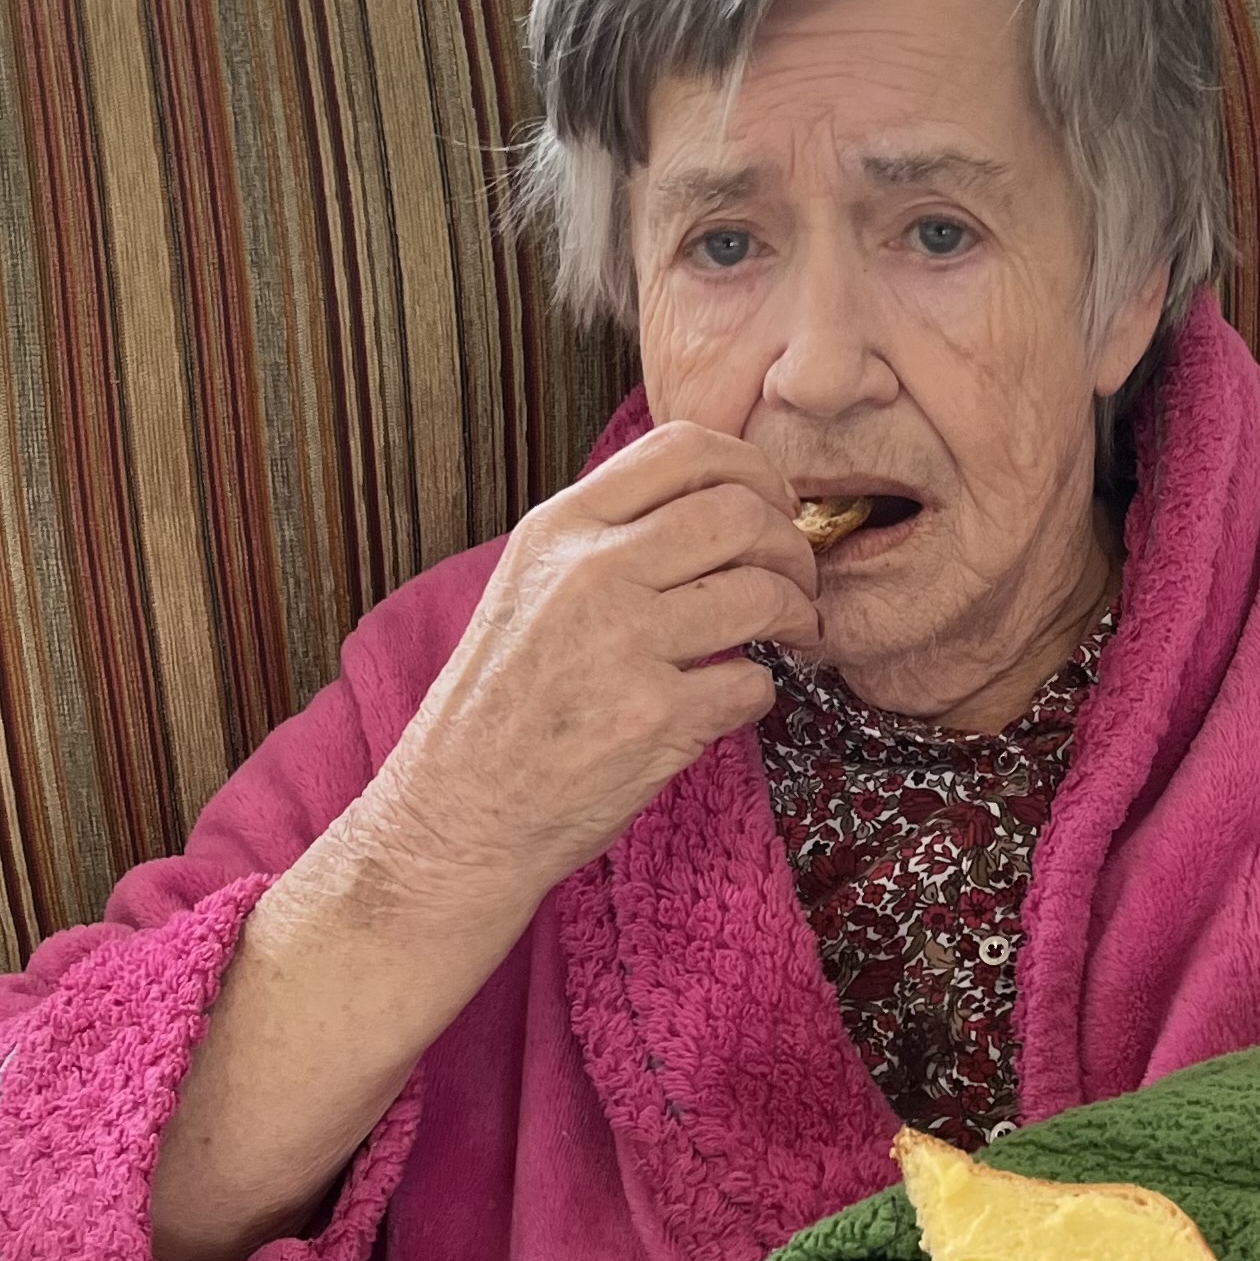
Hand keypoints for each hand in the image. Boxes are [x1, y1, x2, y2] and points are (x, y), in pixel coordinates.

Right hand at [356, 421, 820, 910]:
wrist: (462, 810)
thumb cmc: (502, 705)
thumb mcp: (530, 587)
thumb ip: (606, 540)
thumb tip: (709, 505)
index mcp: (561, 530)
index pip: (683, 449)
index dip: (753, 468)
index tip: (774, 503)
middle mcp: (593, 574)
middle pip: (741, 513)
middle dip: (792, 545)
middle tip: (797, 580)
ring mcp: (626, 645)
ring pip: (763, 592)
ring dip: (797, 613)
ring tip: (790, 634)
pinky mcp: (658, 719)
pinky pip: (754, 683)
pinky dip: (762, 691)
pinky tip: (734, 700)